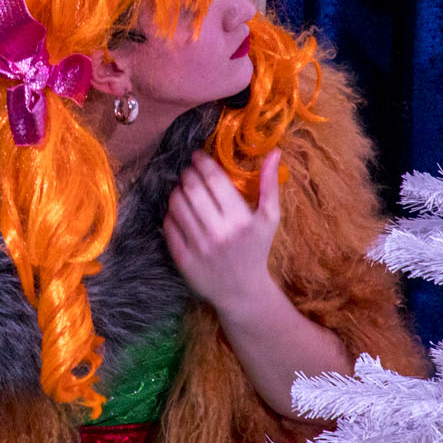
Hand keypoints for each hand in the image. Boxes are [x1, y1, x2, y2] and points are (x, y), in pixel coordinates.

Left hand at [164, 149, 283, 317]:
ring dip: (176, 190)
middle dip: (187, 173)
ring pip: (177, 205)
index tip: (197, 156)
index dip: (202, 162)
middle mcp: (219, 233)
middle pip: (192, 189)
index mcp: (241, 219)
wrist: (241, 290)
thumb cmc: (256, 248)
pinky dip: (170, 213)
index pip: (214, 180)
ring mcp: (199, 247)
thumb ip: (269, 184)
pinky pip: (169, 225)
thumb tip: (274, 152)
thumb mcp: (269, 217)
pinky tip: (178, 211)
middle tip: (188, 170)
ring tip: (182, 189)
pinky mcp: (183, 259)